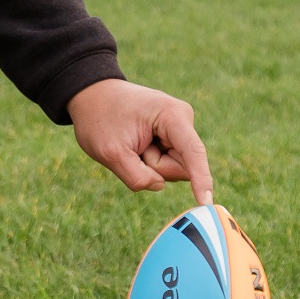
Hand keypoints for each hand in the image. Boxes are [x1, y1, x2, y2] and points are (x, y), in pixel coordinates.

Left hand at [68, 77, 212, 203]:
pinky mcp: (173, 136)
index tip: (206, 202)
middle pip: (181, 167)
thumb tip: (159, 185)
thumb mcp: (110, 153)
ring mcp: (179, 128)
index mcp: (172, 116)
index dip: (201, 179)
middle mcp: (183, 120)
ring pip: (174, 167)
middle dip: (154, 167)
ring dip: (149, 163)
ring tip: (132, 141)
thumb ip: (137, 177)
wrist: (93, 95)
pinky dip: (149, 161)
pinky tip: (137, 143)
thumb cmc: (100, 119)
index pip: (193, 153)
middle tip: (131, 147)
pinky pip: (167, 163)